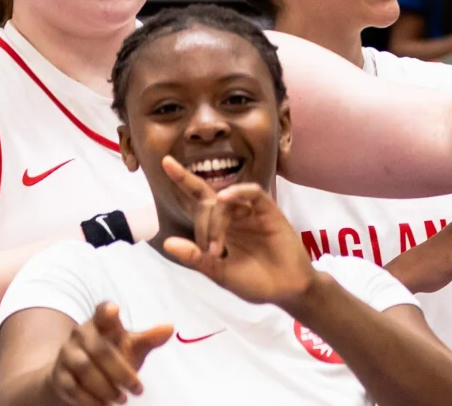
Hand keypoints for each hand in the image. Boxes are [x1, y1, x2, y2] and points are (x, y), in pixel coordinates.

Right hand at [46, 302, 173, 405]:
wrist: (74, 375)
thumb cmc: (111, 355)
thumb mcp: (130, 346)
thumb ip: (148, 339)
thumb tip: (170, 328)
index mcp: (100, 324)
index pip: (102, 311)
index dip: (106, 311)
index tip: (114, 311)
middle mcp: (81, 335)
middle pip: (99, 349)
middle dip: (120, 371)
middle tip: (138, 389)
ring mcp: (67, 354)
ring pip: (84, 368)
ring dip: (105, 387)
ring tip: (122, 399)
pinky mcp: (59, 375)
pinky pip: (72, 387)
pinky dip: (89, 399)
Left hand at [157, 157, 318, 305]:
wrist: (285, 290)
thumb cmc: (254, 282)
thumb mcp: (219, 273)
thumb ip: (196, 258)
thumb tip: (166, 242)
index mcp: (220, 227)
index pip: (198, 199)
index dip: (183, 179)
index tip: (165, 161)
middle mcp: (234, 215)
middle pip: (208, 203)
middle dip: (204, 227)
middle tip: (213, 254)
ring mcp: (251, 212)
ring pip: (226, 200)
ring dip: (217, 221)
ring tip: (218, 248)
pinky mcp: (269, 211)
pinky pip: (253, 193)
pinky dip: (238, 191)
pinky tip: (225, 197)